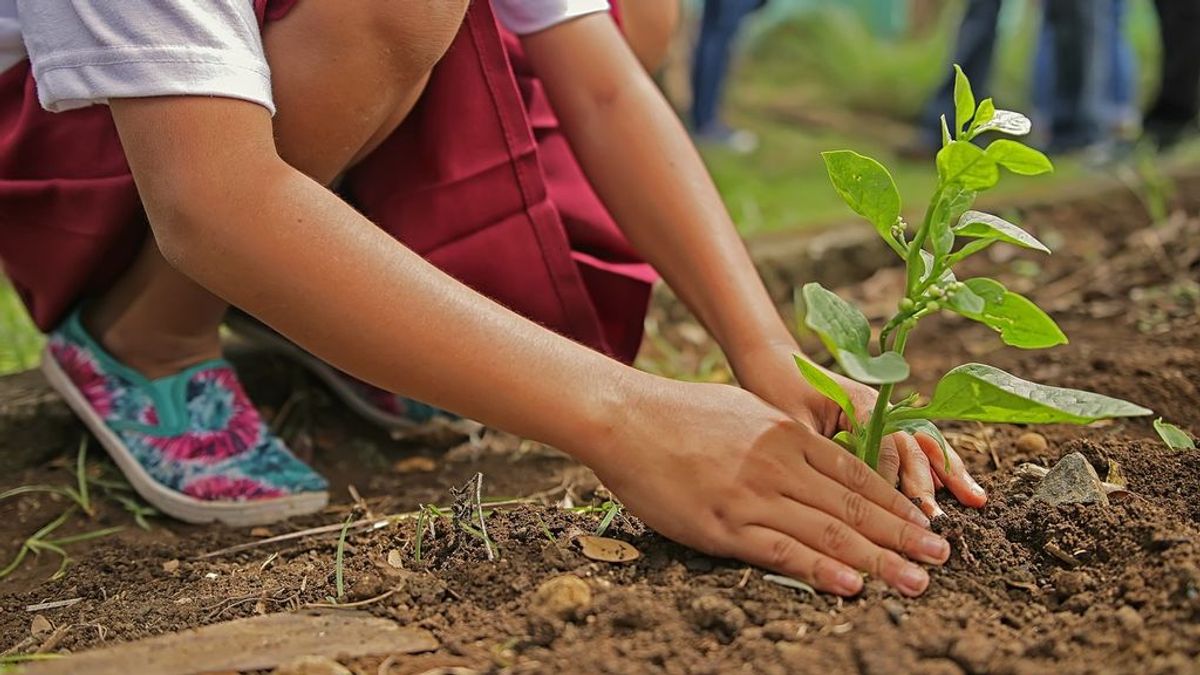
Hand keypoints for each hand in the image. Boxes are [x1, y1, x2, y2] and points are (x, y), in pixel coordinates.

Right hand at [583, 377, 951, 596]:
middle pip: (854, 507)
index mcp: (787, 435)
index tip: (925, 524)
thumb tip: (812, 454)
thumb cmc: (680, 413)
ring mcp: (752, 496)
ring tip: (915, 581)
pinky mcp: (723, 525)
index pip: (856, 475)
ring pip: (828, 533)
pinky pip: (781, 551)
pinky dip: (820, 570)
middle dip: (903, 535)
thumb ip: (783, 436)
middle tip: (940, 558)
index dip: (896, 503)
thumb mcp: (744, 411)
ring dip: (879, 560)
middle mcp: (780, 465)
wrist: (625, 418)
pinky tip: (852, 585)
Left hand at [732, 342, 987, 517]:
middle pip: (912, 446)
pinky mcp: (883, 425)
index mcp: (860, 403)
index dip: (891, 480)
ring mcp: (886, 415)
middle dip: (926, 484)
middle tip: (936, 520)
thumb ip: (818, 451)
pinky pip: (916, 447)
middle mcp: (880, 407)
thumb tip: (838, 491)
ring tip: (975, 501)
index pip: (885, 446)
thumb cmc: (776, 392)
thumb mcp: (791, 423)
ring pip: (923, 445)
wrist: (774, 364)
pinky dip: (938, 467)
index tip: (895, 512)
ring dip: (948, 473)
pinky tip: (959, 488)